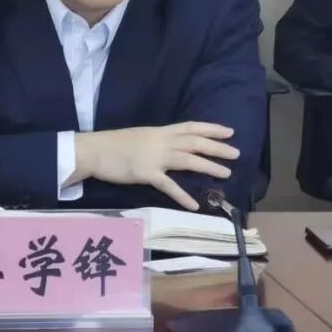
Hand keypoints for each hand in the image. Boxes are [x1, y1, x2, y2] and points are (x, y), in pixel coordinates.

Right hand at [71, 122, 239, 210]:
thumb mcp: (141, 137)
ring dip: (209, 166)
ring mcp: (155, 157)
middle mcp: (162, 141)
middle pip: (195, 142)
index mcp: (160, 131)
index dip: (211, 129)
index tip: (230, 131)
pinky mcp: (147, 173)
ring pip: (189, 160)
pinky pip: (169, 186)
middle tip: (236, 154)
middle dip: (217, 147)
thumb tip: (172, 146)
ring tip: (226, 173)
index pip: (191, 127)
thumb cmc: (114, 144)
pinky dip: (182, 196)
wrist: (94, 150)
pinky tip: (194, 205)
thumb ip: (158, 141)